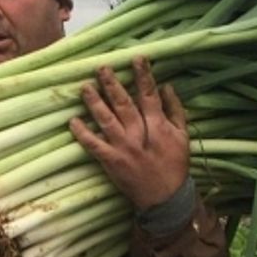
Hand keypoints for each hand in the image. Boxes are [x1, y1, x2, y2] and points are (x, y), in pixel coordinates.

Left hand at [69, 56, 189, 208]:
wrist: (165, 198)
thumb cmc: (175, 165)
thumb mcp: (183, 136)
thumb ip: (176, 110)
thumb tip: (168, 86)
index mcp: (158, 126)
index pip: (148, 95)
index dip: (143, 76)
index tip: (136, 58)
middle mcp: (139, 134)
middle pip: (123, 104)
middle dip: (112, 84)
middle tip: (101, 68)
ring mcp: (123, 148)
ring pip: (106, 120)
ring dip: (94, 103)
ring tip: (84, 87)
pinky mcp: (111, 161)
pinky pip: (94, 145)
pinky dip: (83, 133)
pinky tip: (73, 121)